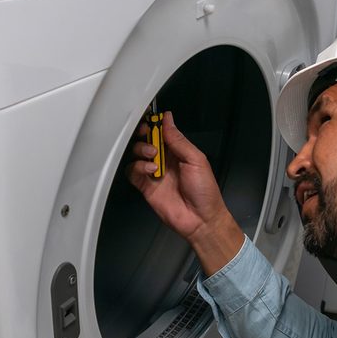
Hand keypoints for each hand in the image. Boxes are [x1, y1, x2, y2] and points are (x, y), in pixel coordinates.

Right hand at [127, 112, 245, 273]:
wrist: (201, 219)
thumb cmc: (204, 189)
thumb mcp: (196, 159)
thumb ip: (179, 140)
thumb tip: (167, 118)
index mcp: (178, 151)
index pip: (162, 132)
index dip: (155, 124)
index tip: (151, 118)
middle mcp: (164, 159)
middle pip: (146, 140)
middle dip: (144, 134)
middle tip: (146, 134)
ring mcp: (153, 173)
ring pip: (137, 154)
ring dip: (141, 149)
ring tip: (152, 155)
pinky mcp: (145, 186)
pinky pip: (133, 172)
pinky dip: (137, 167)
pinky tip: (150, 170)